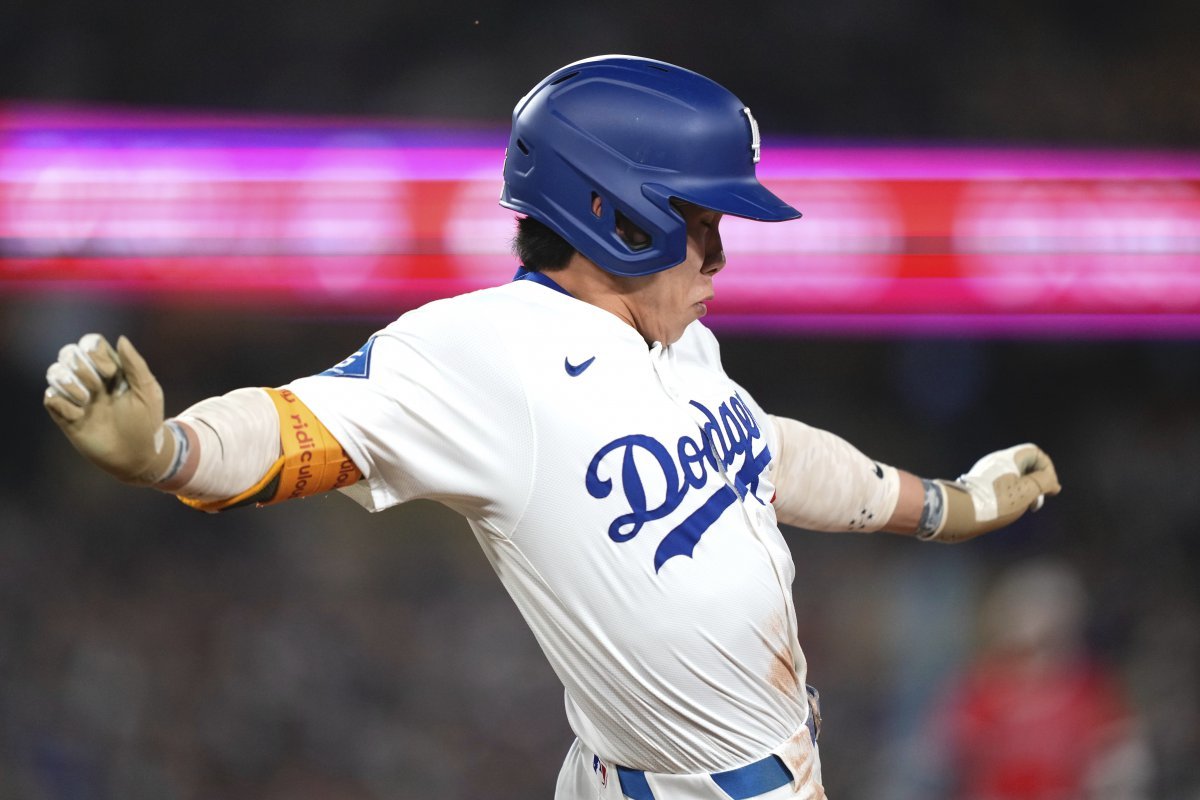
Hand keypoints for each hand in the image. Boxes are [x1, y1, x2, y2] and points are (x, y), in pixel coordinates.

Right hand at [44, 334, 175, 485]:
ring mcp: (76, 397)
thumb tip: (121, 339)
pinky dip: (63, 404)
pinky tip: (79, 417)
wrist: (137, 456)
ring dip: (69, 383)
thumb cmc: (147, 423)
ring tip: (86, 401)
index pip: (91, 344)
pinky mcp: (65, 415)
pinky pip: (50, 397)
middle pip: (69, 353)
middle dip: (83, 369)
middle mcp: (91, 380)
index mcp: (111, 370)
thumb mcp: (148, 392)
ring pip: (54, 371)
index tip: (111, 373)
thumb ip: (135, 364)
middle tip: (99, 389)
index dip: (96, 353)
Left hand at [928, 444, 1060, 542]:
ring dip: (1025, 489)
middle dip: (1037, 480)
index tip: (1050, 487)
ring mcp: (986, 473)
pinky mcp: (980, 485)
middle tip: (1038, 499)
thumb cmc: (997, 501)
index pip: (1035, 453)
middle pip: (1025, 464)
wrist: (961, 512)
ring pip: (1014, 476)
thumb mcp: (1027, 491)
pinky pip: (1002, 484)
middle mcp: (995, 461)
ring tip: (1026, 505)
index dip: (1047, 468)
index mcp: (1007, 458)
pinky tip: (1011, 507)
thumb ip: (1044, 482)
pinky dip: (1012, 493)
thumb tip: (1054, 482)